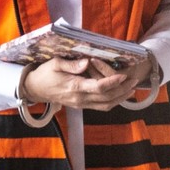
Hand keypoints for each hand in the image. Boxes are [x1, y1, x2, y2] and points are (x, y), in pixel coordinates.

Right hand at [21, 57, 140, 111]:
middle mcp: (80, 98)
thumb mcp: (55, 64)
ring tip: (132, 88)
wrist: (34, 89)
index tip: (124, 74)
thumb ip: (72, 64)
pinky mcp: (81, 105)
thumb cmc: (45, 73)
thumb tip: (87, 62)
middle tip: (135, 80)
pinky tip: (121, 94)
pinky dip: (113, 102)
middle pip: (106, 97)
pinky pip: (100, 106)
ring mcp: (81, 104)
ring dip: (121, 97)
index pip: (98, 87)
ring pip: (105, 105)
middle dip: (122, 89)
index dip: (113, 82)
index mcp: (75, 87)